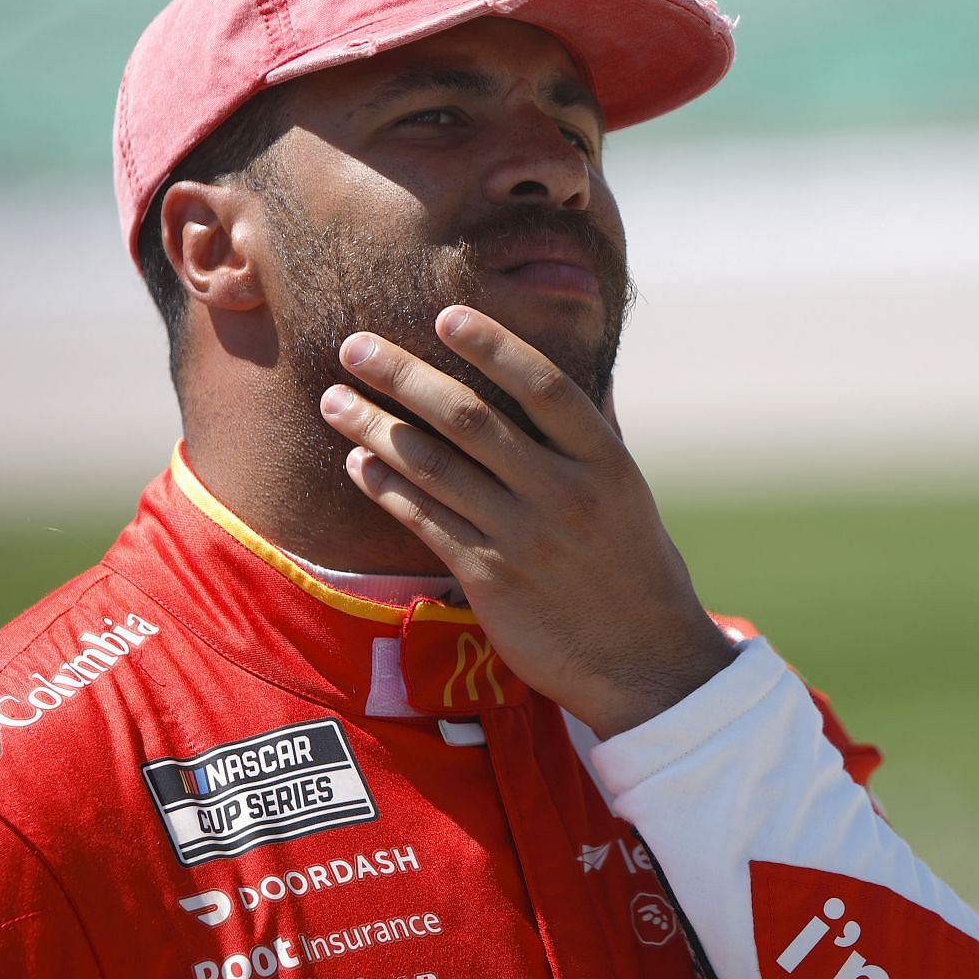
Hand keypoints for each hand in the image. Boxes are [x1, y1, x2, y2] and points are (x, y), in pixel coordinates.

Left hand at [317, 304, 735, 736]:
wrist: (645, 662)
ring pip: (435, 468)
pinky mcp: (490, 579)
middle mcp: (564, 494)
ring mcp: (524, 538)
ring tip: (333, 400)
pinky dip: (388, 488)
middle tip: (355, 346)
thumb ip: (596, 437)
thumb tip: (578, 377)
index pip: (545, 387)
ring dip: (375, 429)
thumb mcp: (631, 495)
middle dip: (405, 377)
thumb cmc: (637, 570)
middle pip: (472, 420)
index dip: (495, 346)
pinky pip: (425, 521)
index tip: (447, 315)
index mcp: (605, 464)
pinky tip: (358, 464)